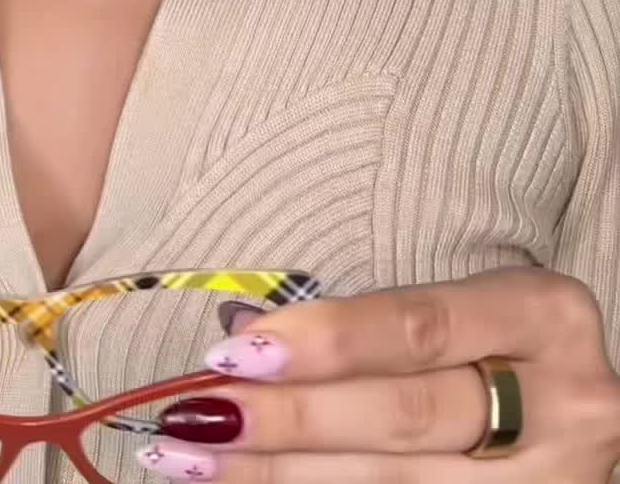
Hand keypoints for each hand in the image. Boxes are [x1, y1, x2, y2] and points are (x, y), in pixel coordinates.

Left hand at [137, 270, 619, 478]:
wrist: (583, 418)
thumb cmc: (506, 349)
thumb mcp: (469, 311)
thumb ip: (372, 322)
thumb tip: (240, 330)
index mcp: (546, 319)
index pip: (418, 328)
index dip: (326, 339)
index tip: (238, 349)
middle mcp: (563, 406)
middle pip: (404, 418)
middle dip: (292, 420)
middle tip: (200, 414)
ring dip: (281, 476)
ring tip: (196, 460)